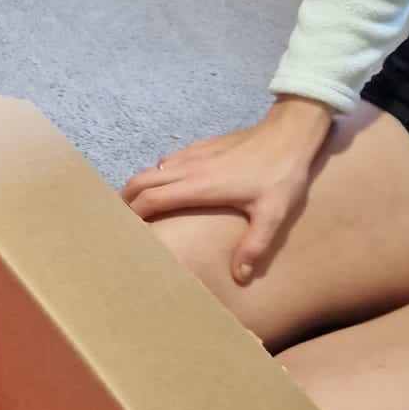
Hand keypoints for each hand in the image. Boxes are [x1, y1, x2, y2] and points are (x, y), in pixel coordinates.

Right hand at [121, 97, 334, 283]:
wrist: (289, 133)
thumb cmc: (280, 174)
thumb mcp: (272, 214)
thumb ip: (254, 245)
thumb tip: (240, 276)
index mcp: (198, 186)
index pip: (150, 199)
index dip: (132, 215)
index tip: (125, 231)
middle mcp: (187, 169)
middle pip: (140, 181)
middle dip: (124, 199)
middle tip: (119, 220)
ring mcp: (192, 154)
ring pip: (152, 169)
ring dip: (140, 186)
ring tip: (137, 206)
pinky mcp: (201, 146)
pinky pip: (168, 161)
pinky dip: (157, 174)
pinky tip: (168, 186)